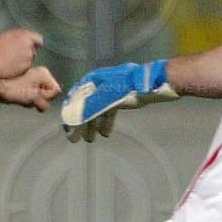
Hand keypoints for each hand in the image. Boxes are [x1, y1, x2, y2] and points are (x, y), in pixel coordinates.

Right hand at [0, 28, 42, 78]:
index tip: (37, 45)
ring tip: (9, 60)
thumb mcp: (8, 36)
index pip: (38, 39)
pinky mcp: (25, 68)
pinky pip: (25, 67)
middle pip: (32, 50)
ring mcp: (28, 58)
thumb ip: (21, 36)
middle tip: (14, 54)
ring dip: (23, 60)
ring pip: (29, 59)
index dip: (37, 43)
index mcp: (25, 37)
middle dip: (26, 52)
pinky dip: (20, 67)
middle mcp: (29, 47)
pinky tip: (10, 66)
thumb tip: (30, 40)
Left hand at [0, 66, 60, 111]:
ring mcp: (32, 80)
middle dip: (38, 99)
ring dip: (30, 101)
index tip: (36, 94)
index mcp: (44, 74)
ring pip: (38, 97)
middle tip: (27, 96)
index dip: (47, 96)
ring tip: (20, 96)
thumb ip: (43, 103)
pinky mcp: (24, 85)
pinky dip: (25, 100)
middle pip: (47, 95)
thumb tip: (45, 106)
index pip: (56, 90)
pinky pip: (30, 97)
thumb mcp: (32, 97)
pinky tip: (17, 97)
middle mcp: (40, 76)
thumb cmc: (12, 87)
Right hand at [60, 59, 176, 141]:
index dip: (70, 117)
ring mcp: (109, 90)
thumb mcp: (104, 98)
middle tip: (77, 140)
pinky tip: (105, 133)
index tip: (68, 132)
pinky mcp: (120, 96)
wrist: (153, 82)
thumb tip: (71, 120)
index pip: (75, 101)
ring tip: (91, 140)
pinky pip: (108, 111)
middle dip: (80, 124)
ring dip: (92, 125)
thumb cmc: (126, 88)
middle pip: (84, 106)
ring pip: (96, 110)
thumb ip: (87, 109)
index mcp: (90, 81)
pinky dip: (105, 122)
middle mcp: (97, 84)